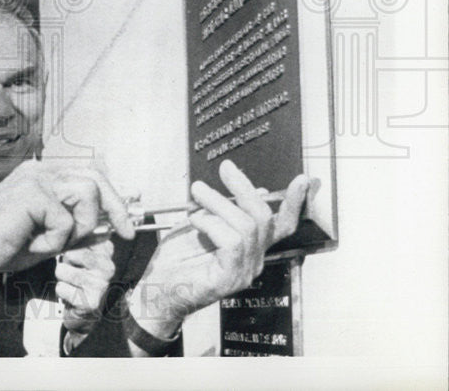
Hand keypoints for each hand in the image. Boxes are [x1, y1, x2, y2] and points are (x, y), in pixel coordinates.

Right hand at [0, 160, 134, 274]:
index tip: (123, 224)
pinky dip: (53, 242)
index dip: (110, 197)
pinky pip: (65, 222)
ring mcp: (36, 179)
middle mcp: (39, 171)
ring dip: (78, 226)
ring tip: (52, 241)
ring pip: (87, 193)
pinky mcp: (33, 193)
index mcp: (40, 176)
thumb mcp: (44, 235)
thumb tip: (105, 228)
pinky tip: (30, 245)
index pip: (86, 175)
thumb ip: (72, 227)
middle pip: (94, 176)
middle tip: (126, 232)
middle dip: (115, 205)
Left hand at [57, 238, 115, 343]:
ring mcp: (101, 284)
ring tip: (71, 283)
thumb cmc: (77, 277)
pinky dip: (61, 292)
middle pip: (70, 252)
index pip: (80, 234)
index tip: (72, 254)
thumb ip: (75, 236)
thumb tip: (64, 220)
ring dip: (61, 277)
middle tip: (73, 271)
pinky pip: (61, 288)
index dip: (68, 244)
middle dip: (64, 262)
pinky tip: (71, 295)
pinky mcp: (92, 301)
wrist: (84, 312)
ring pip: (62, 270)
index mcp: (105, 249)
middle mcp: (108, 265)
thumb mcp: (78, 251)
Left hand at [128, 160, 309, 341]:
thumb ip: (226, 210)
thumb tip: (258, 190)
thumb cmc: (176, 259)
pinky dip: (212, 224)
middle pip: (264, 219)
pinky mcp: (228, 279)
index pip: (281, 227)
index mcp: (250, 248)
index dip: (293, 203)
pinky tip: (195, 220)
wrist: (156, 289)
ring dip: (219, 201)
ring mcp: (243, 272)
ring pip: (246, 226)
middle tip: (225, 169)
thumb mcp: (202, 225)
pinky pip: (231, 243)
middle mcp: (253, 261)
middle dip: (245, 188)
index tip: (302, 180)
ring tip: (197, 193)